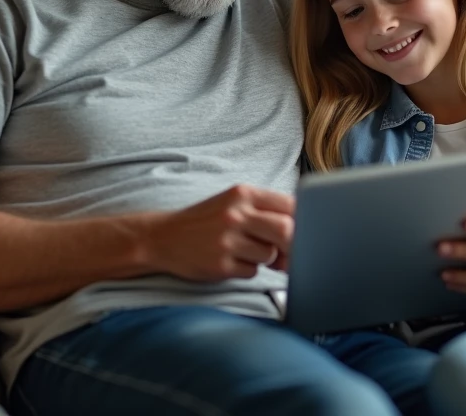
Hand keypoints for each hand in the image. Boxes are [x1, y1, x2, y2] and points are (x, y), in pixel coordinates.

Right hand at [143, 184, 293, 281]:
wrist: (163, 237)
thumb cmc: (206, 221)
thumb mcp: (233, 203)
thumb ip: (265, 210)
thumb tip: (303, 230)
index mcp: (242, 194)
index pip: (290, 204)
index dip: (302, 220)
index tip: (302, 230)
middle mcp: (235, 214)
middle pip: (286, 230)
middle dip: (292, 245)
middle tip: (286, 252)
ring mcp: (226, 240)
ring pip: (270, 254)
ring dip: (266, 259)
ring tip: (247, 252)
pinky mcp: (220, 264)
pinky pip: (251, 272)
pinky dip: (248, 270)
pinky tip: (231, 261)